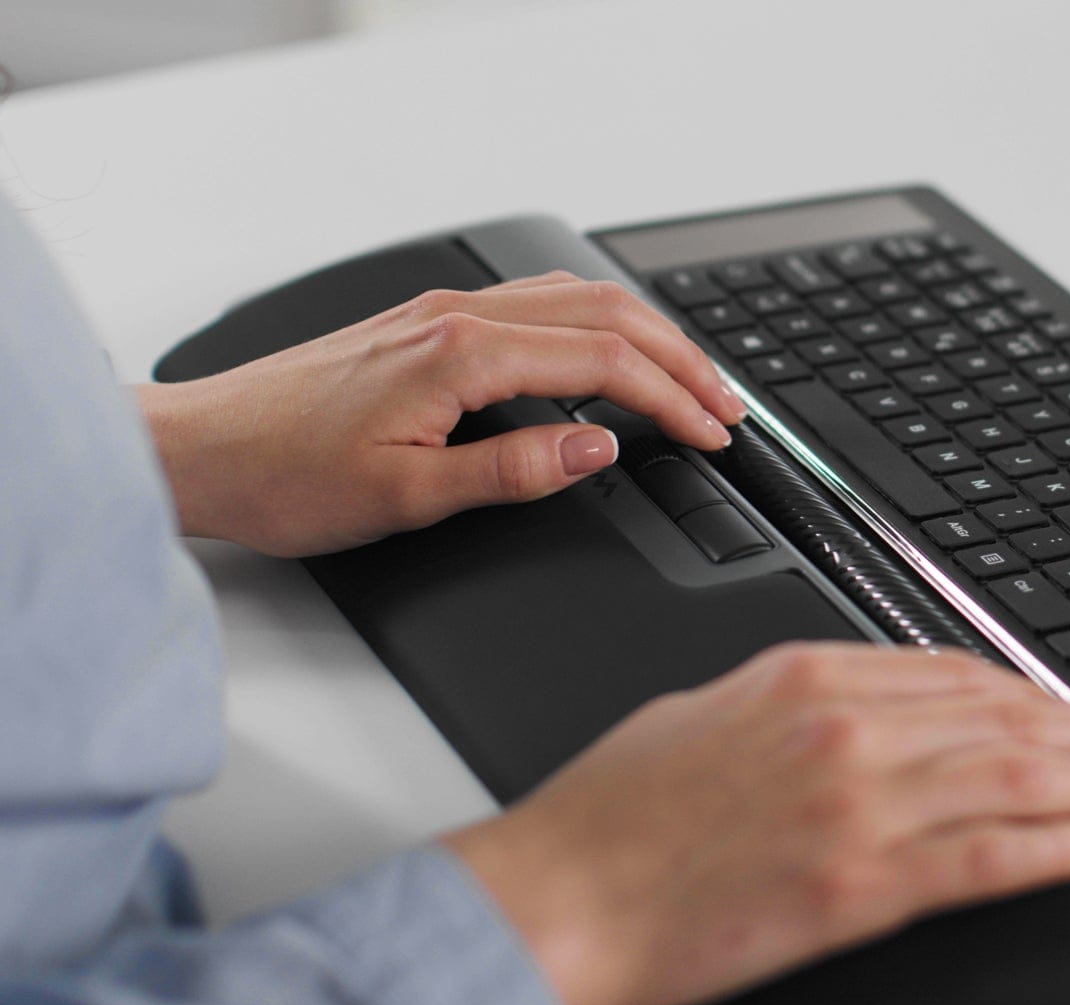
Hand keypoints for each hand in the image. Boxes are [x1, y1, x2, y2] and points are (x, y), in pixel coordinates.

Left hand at [137, 272, 745, 556]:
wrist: (199, 450)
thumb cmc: (284, 476)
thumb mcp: (409, 499)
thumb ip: (515, 470)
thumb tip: (599, 450)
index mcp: (461, 354)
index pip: (602, 363)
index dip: (671, 398)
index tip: (713, 435)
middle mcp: (456, 317)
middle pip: (604, 314)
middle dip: (680, 358)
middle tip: (729, 405)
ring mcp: (440, 313)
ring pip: (574, 299)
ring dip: (644, 334)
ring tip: (691, 376)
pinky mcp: (426, 325)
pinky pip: (537, 305)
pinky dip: (596, 325)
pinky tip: (608, 350)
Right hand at [443, 643, 1069, 1004]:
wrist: (556, 894)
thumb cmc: (615, 812)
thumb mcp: (713, 711)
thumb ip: (806, 701)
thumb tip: (886, 704)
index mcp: (807, 677)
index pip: (957, 672)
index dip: (1035, 694)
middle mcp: (844, 728)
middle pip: (1005, 719)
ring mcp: (856, 804)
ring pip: (1014, 778)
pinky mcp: (857, 886)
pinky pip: (984, 859)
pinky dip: (1052, 848)